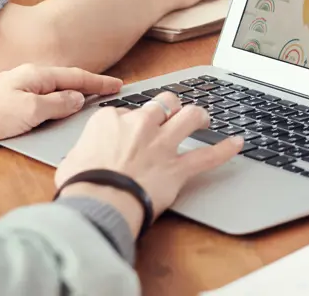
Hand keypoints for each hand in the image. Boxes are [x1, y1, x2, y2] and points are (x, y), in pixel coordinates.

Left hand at [0, 64, 122, 145]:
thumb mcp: (30, 111)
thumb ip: (58, 104)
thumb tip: (78, 98)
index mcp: (37, 75)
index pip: (77, 77)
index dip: (100, 82)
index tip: (118, 85)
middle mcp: (28, 78)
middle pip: (66, 81)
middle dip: (89, 87)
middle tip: (109, 94)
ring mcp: (16, 90)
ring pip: (53, 92)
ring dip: (71, 98)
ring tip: (89, 105)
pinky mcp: (6, 105)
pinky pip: (40, 103)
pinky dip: (54, 107)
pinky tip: (55, 115)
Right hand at [56, 92, 241, 234]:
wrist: (97, 204)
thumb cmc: (81, 186)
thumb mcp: (71, 160)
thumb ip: (85, 151)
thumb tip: (86, 157)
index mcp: (111, 120)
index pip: (127, 111)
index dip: (131, 121)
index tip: (131, 132)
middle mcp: (140, 125)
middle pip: (163, 103)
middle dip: (170, 105)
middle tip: (173, 113)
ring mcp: (162, 144)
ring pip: (189, 117)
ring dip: (199, 116)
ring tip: (203, 119)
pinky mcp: (177, 167)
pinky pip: (207, 156)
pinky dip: (225, 150)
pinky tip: (237, 143)